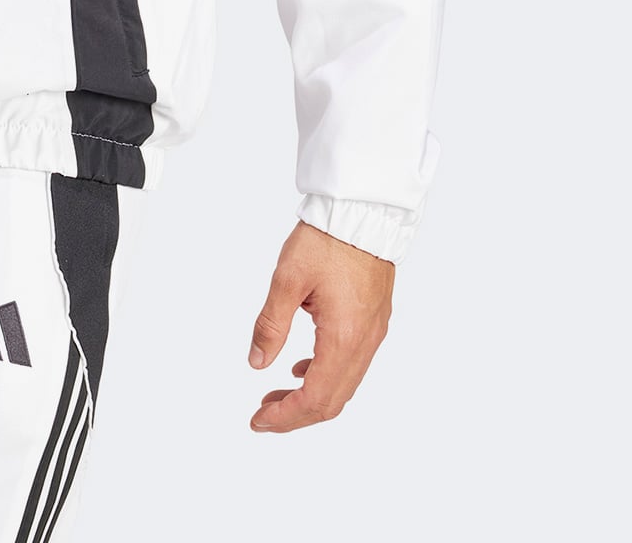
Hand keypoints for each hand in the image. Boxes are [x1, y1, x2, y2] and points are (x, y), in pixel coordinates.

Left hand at [246, 219, 393, 432]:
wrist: (363, 212)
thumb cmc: (327, 239)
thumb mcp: (287, 280)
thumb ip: (271, 325)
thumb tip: (257, 363)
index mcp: (344, 337)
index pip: (316, 398)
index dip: (287, 416)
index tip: (259, 420)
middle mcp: (364, 342)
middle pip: (332, 401)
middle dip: (296, 415)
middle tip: (263, 415)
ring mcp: (373, 333)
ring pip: (344, 385)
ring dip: (311, 397)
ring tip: (277, 395)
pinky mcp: (374, 321)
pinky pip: (352, 364)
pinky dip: (326, 376)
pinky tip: (302, 368)